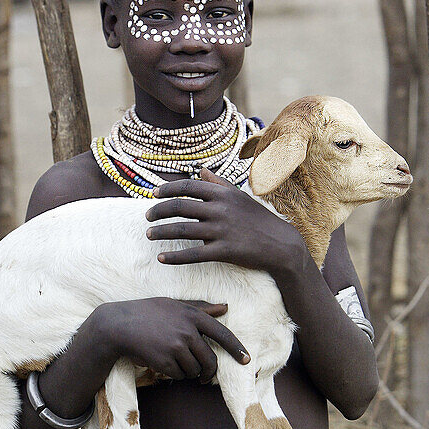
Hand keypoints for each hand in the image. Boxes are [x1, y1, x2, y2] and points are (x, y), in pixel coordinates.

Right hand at [92, 298, 249, 382]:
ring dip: (188, 372)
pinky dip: (174, 374)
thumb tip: (225, 307)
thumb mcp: (174, 304)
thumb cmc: (147, 312)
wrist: (118, 325)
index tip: (246, 360)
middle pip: (210, 360)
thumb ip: (200, 308)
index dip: (236, 349)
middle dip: (209, 372)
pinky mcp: (165, 361)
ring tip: (174, 362)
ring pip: (194, 370)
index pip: (222, 334)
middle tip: (204, 378)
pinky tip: (163, 364)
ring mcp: (176, 346)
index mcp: (193, 315)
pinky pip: (179, 375)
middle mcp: (188, 331)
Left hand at [145, 167, 305, 272]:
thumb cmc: (258, 219)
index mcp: (222, 194)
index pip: (187, 186)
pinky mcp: (224, 251)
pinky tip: (162, 258)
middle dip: (158, 211)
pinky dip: (174, 257)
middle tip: (147, 217)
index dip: (166, 190)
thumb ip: (218, 184)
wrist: (281, 245)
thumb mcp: (240, 196)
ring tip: (149, 235)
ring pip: (182, 230)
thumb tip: (201, 170)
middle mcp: (220, 209)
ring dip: (161, 232)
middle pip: (179, 207)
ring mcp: (222, 230)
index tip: (152, 194)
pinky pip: (193, 254)